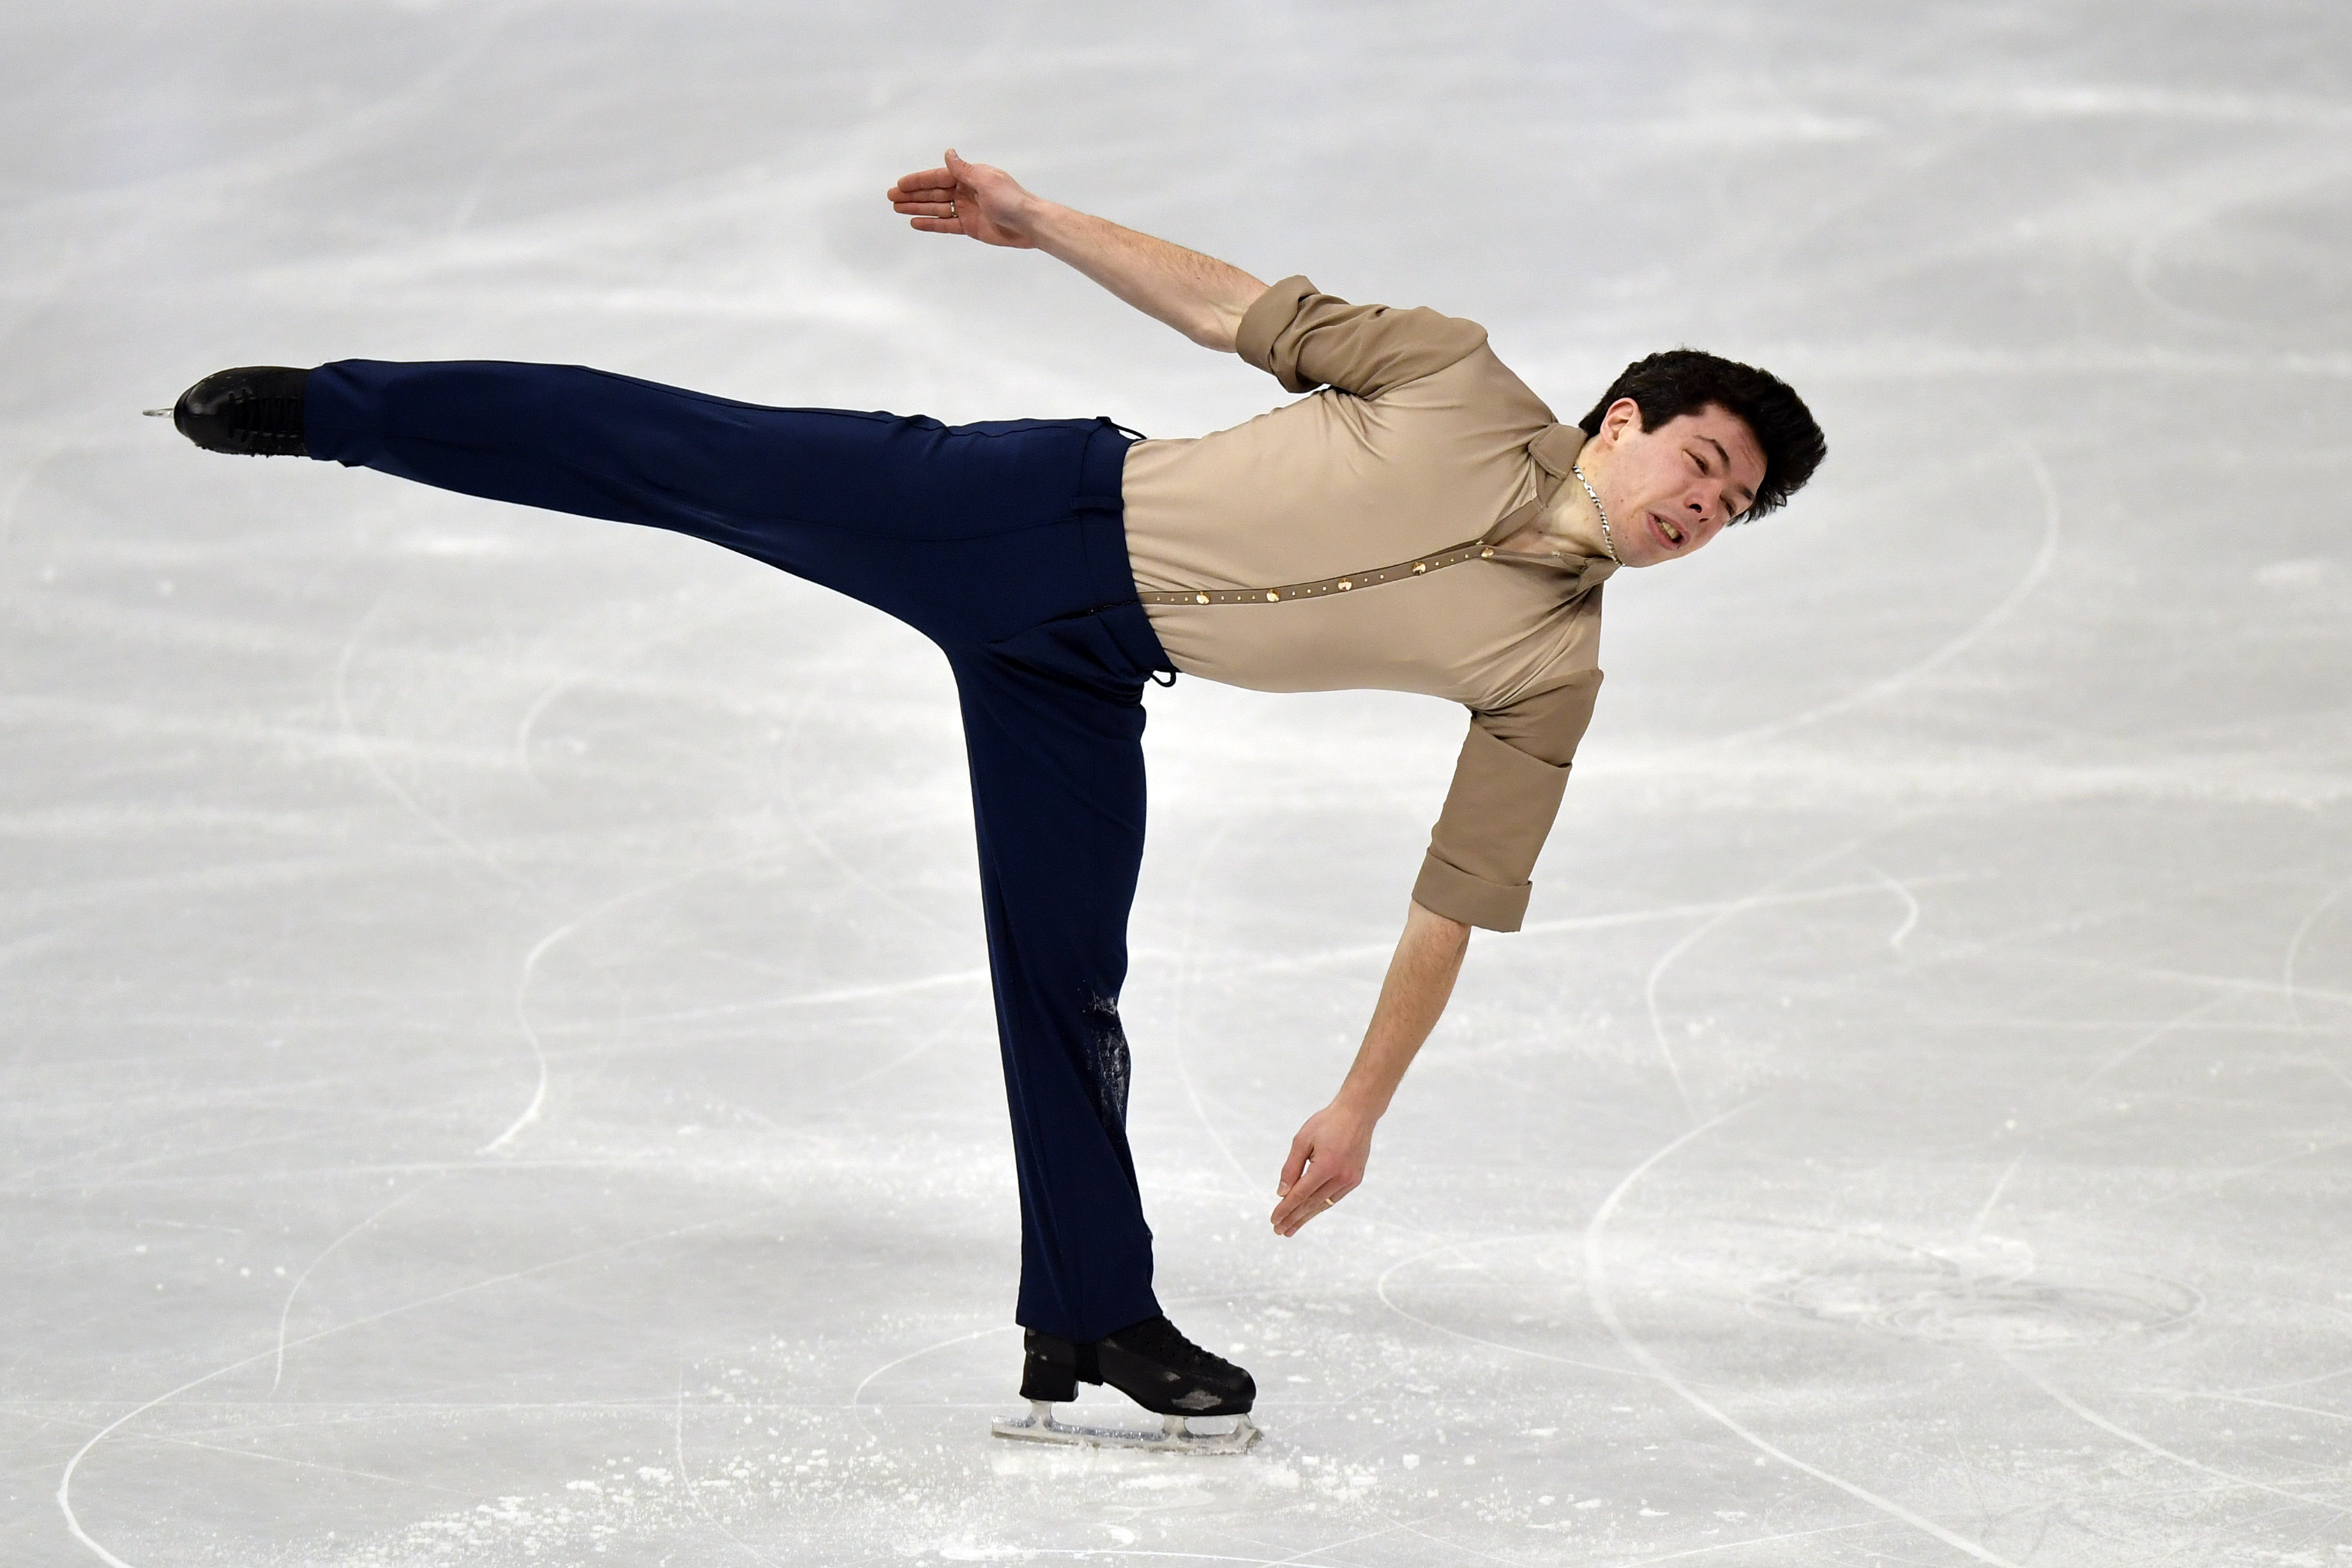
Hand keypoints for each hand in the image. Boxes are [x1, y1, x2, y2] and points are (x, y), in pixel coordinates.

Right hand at [886, 149, 1038, 248]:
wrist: (1028, 224)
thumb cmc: (1011, 199)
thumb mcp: (985, 180)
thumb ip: (963, 170)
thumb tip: (948, 153)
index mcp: (969, 177)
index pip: (938, 177)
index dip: (918, 181)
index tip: (900, 184)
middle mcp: (966, 191)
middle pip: (933, 193)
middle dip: (912, 194)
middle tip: (891, 197)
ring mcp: (967, 210)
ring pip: (936, 208)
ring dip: (917, 208)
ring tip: (897, 208)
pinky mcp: (970, 227)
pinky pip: (945, 225)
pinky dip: (931, 223)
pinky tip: (915, 222)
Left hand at [1271, 1100, 1375, 1236]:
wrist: (1358, 1114)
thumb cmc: (1327, 1123)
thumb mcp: (1302, 1140)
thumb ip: (1291, 1168)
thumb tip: (1281, 1193)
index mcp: (1326, 1166)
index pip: (1300, 1195)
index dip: (1285, 1209)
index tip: (1274, 1220)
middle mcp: (1340, 1177)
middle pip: (1311, 1204)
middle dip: (1293, 1219)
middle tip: (1279, 1231)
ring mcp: (1350, 1179)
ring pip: (1323, 1204)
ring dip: (1306, 1217)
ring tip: (1291, 1228)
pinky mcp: (1355, 1179)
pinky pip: (1334, 1198)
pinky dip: (1320, 1206)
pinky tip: (1309, 1213)